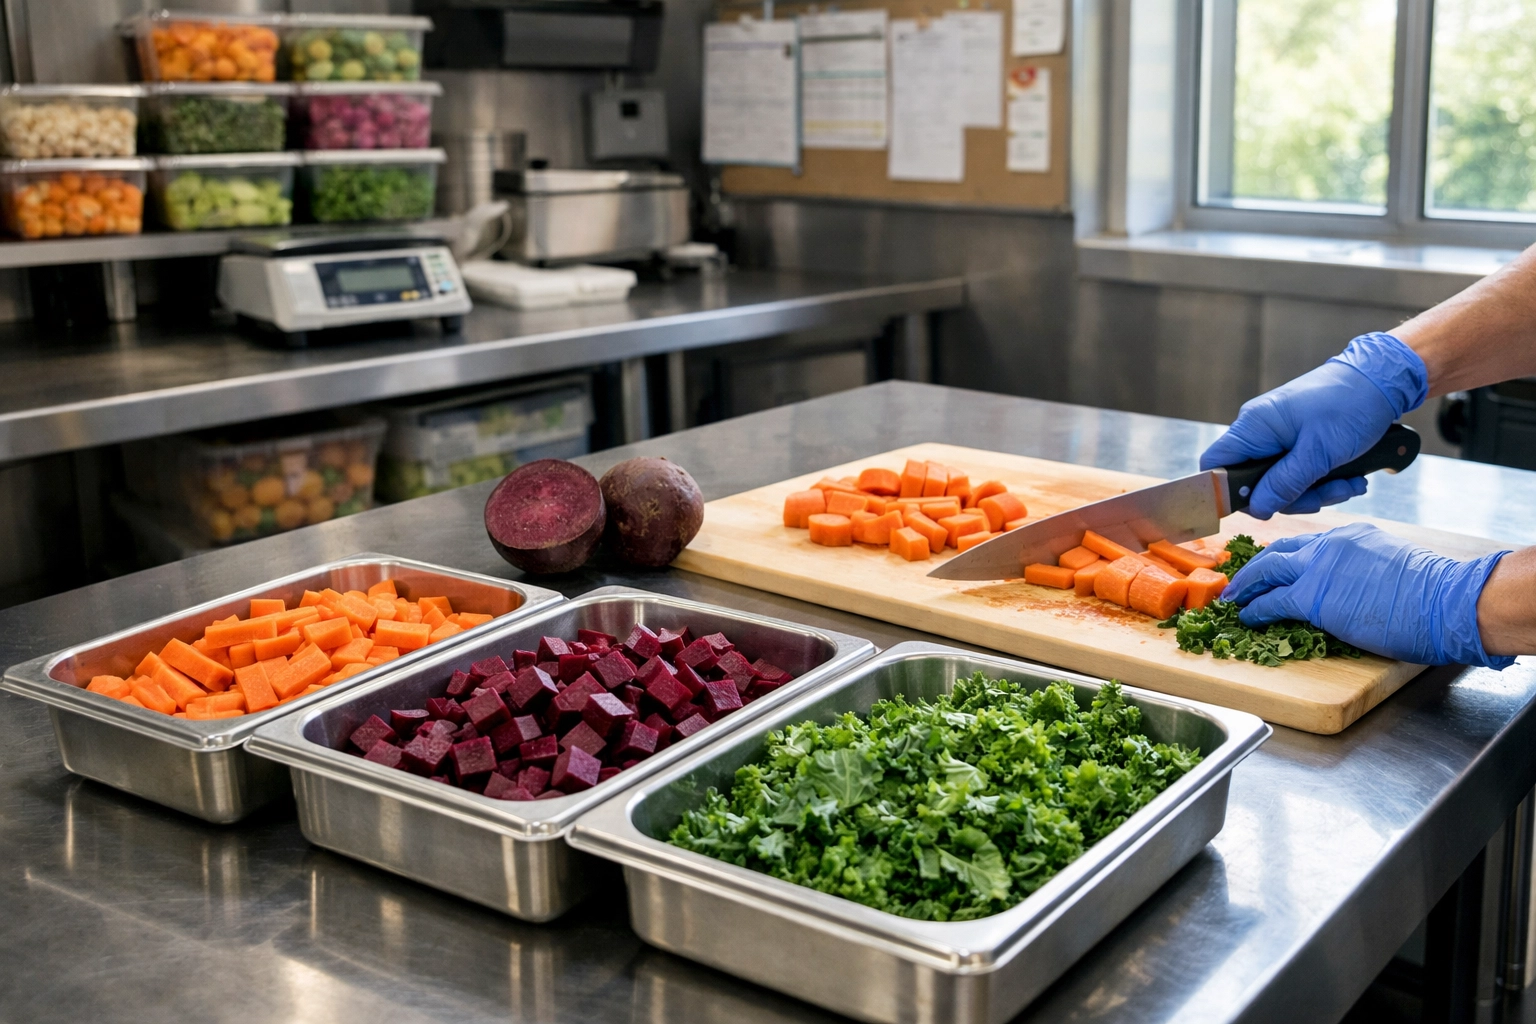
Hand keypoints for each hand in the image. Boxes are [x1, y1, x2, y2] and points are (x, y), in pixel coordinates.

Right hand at [1200, 333, 1428, 518]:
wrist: (1382, 378)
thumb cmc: (1350, 404)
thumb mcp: (1319, 452)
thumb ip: (1285, 483)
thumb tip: (1256, 510)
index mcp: (1254, 426)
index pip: (1216, 465)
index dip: (1226, 492)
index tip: (1259, 507)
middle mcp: (1260, 432)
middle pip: (1255, 483)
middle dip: (1292, 496)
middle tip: (1325, 496)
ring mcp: (1280, 437)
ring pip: (1282, 482)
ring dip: (1316, 491)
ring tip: (1350, 484)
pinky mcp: (1299, 442)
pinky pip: (1300, 472)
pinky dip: (1325, 481)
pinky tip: (1351, 478)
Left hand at [1224, 522, 1511, 667]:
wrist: (1446, 602)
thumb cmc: (1433, 595)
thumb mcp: (1393, 567)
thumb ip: (1365, 569)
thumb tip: (1353, 589)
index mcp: (1352, 536)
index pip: (1307, 543)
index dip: (1285, 557)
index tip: (1272, 567)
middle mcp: (1331, 544)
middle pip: (1279, 551)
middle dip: (1255, 566)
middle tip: (1239, 579)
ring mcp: (1319, 568)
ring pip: (1268, 570)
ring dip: (1246, 585)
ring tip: (1233, 598)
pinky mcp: (1313, 596)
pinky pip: (1273, 601)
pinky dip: (1255, 608)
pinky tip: (1247, 616)